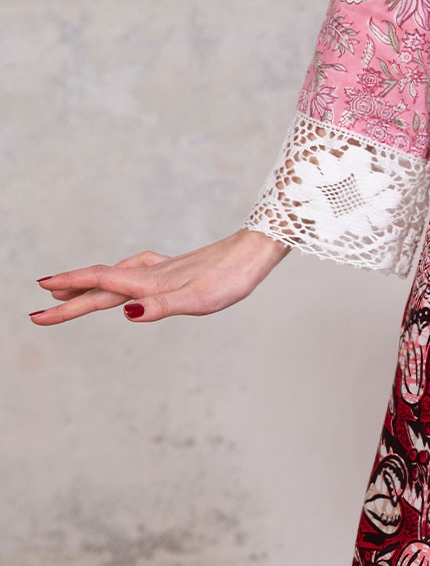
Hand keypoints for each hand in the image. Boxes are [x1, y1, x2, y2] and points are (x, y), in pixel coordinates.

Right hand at [29, 228, 291, 324]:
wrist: (255, 252)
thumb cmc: (230, 278)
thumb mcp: (198, 300)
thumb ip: (162, 307)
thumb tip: (125, 314)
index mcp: (149, 283)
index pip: (99, 286)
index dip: (69, 293)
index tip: (38, 303)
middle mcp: (151, 275)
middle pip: (100, 286)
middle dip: (68, 299)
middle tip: (38, 311)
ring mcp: (162, 270)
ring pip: (114, 277)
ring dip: (87, 285)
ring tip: (66, 290)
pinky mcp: (176, 269)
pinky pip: (133, 272)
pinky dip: (116, 277)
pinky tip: (126, 278)